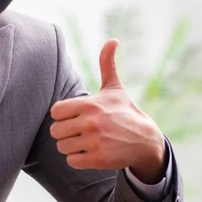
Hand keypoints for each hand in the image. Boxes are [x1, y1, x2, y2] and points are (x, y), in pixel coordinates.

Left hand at [50, 39, 166, 182]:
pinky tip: (89, 152)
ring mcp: (95, 142)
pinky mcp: (98, 159)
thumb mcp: (114, 88)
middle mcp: (91, 122)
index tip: (73, 116)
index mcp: (89, 104)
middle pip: (56, 131)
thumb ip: (107, 64)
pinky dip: (77, 158)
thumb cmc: (124, 111)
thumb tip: (113, 40)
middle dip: (64, 132)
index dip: (62, 115)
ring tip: (84, 141)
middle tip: (78, 131)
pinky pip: (72, 160)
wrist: (146, 140)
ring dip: (70, 146)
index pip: (55, 112)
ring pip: (62, 147)